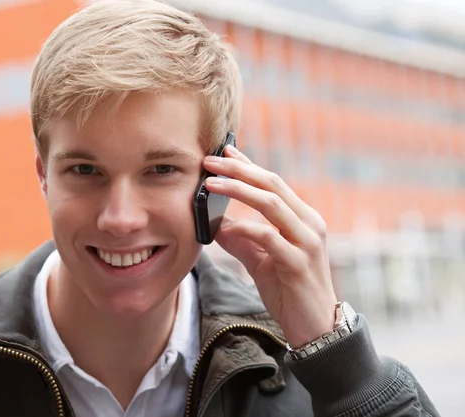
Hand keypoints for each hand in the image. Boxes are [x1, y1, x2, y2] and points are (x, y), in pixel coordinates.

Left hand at [203, 145, 337, 347]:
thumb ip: (241, 240)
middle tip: (209, 161)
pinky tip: (226, 226)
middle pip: (272, 185)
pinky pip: (269, 238)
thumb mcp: (261, 261)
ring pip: (272, 204)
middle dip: (239, 170)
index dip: (247, 166)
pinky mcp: (299, 263)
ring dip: (239, 190)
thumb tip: (215, 223)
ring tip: (211, 184)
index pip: (272, 183)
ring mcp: (307, 242)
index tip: (224, 152)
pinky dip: (246, 228)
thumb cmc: (290, 291)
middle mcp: (308, 223)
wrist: (316, 329)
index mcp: (301, 219)